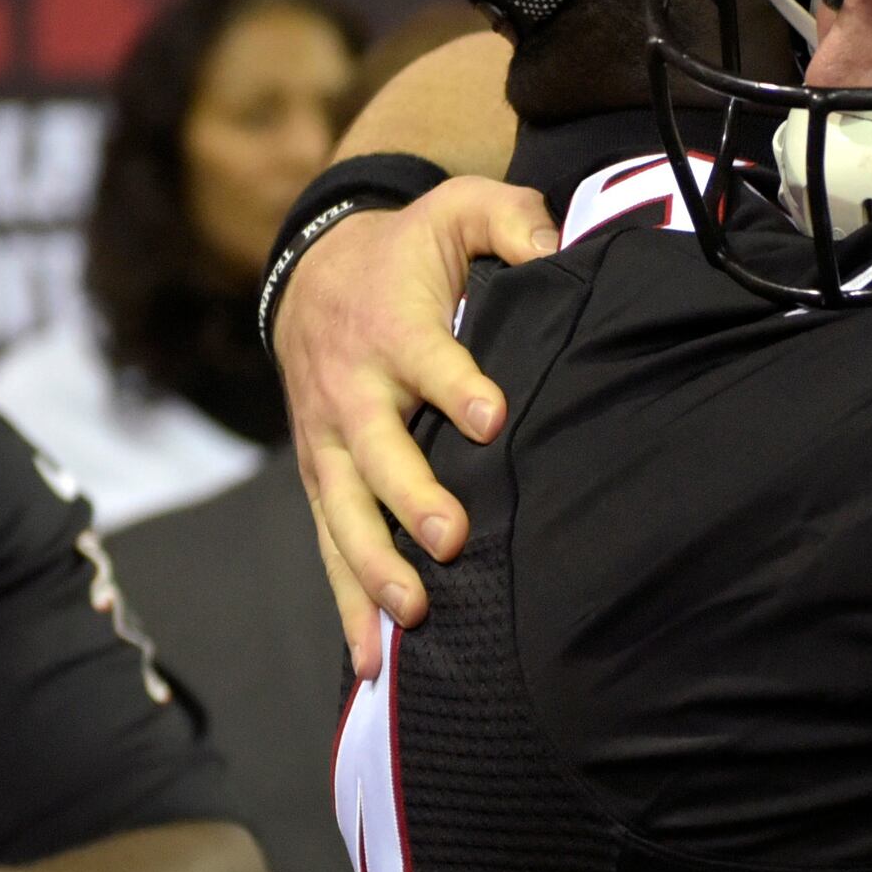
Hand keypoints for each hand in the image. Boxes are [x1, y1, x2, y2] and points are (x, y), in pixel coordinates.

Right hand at [278, 178, 556, 675]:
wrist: (313, 272)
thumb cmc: (409, 251)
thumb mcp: (459, 209)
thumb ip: (513, 218)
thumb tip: (558, 246)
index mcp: (392, 326)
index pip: (425, 356)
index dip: (455, 384)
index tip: (490, 415)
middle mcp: (352, 391)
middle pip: (376, 450)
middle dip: (409, 496)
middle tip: (449, 537)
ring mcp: (329, 444)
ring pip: (342, 512)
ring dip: (371, 566)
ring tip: (410, 616)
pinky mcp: (321, 480)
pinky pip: (329, 547)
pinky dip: (346, 604)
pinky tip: (372, 662)